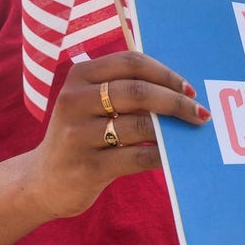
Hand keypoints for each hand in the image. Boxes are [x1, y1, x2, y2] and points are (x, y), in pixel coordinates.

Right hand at [25, 51, 209, 219]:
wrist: (44, 181)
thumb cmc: (82, 135)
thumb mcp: (92, 105)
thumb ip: (126, 92)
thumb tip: (180, 89)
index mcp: (80, 76)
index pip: (131, 62)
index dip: (165, 73)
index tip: (189, 88)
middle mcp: (74, 100)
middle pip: (138, 91)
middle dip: (175, 101)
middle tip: (200, 112)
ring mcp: (78, 134)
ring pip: (139, 125)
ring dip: (172, 129)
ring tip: (191, 132)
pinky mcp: (87, 167)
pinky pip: (137, 156)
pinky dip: (161, 154)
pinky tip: (174, 155)